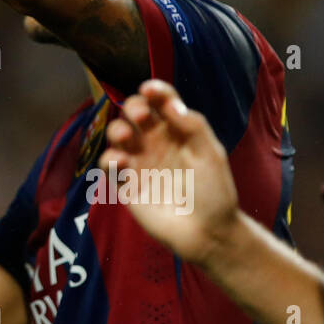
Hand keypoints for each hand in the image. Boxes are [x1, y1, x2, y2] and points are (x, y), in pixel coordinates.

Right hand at [99, 79, 241, 266]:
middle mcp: (154, 140)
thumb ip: (192, 125)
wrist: (207, 233)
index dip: (154, 91)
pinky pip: (109, 165)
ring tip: (126, 136)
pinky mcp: (126, 183)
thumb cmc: (214, 192)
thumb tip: (168, 103)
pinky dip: (110, 159)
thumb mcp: (210, 153)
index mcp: (176, 129)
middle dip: (133, 107)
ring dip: (117, 129)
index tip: (150, 90)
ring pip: (117, 134)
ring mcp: (139, 161)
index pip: (161, 101)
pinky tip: (122, 163)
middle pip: (134, 112)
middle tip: (142, 116)